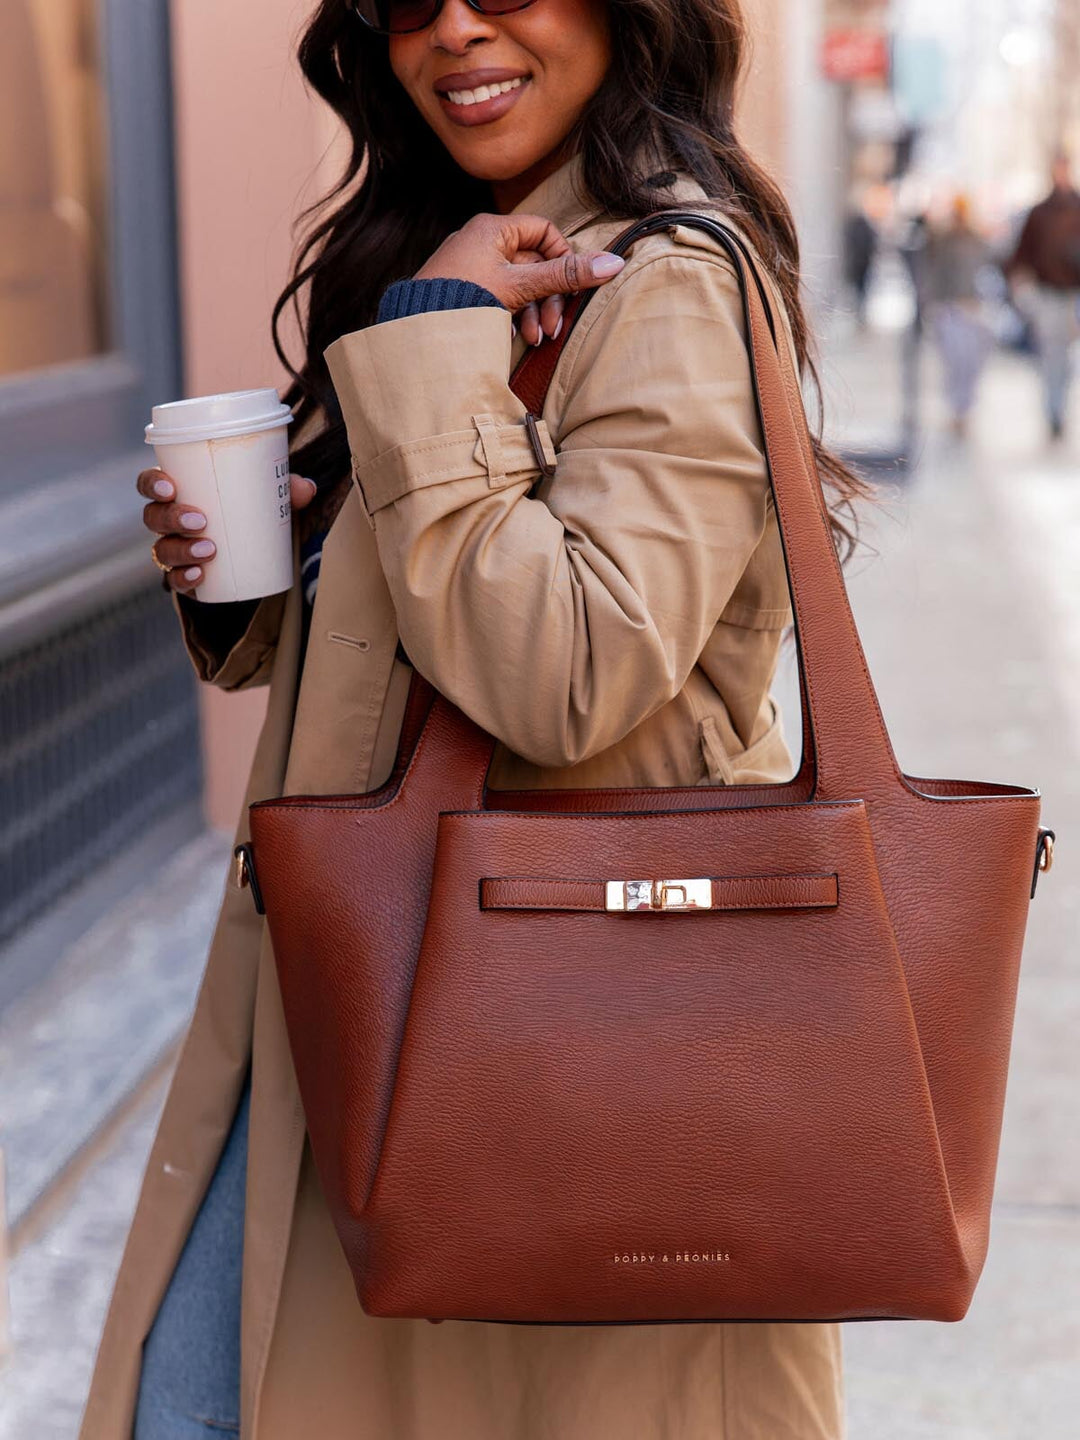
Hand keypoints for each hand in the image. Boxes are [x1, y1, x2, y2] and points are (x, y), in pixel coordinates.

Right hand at [138, 467, 316, 594]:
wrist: (254, 551)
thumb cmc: (252, 510)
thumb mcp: (268, 496)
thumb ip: (286, 489)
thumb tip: (306, 488)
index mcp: (180, 491)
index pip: (149, 483)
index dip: (152, 483)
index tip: (170, 487)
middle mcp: (169, 521)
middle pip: (153, 517)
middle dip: (171, 518)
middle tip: (200, 521)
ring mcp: (174, 549)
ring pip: (162, 549)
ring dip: (181, 549)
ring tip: (210, 550)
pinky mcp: (185, 575)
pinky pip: (175, 580)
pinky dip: (184, 578)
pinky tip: (199, 576)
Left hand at [414, 213, 624, 347]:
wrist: (418, 331)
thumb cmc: (464, 299)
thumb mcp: (520, 286)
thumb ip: (565, 276)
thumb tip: (614, 263)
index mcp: (493, 229)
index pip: (543, 231)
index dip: (562, 257)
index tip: (570, 285)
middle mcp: (482, 242)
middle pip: (534, 263)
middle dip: (548, 297)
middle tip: (553, 326)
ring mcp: (473, 267)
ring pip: (519, 285)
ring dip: (533, 313)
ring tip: (534, 339)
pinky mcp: (466, 291)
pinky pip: (501, 298)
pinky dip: (513, 316)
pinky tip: (514, 337)